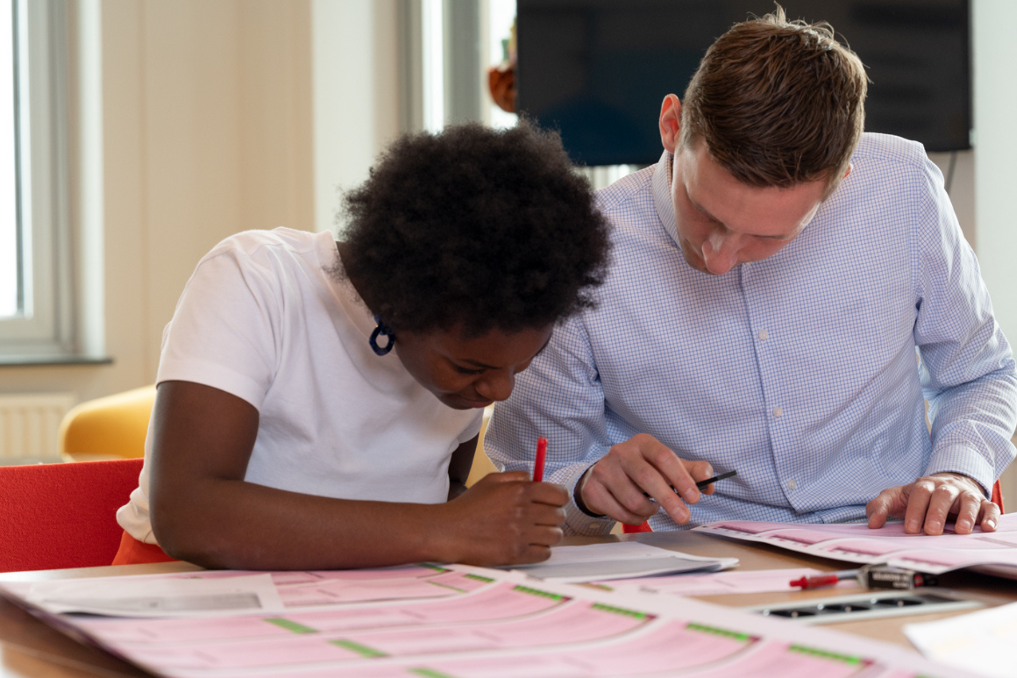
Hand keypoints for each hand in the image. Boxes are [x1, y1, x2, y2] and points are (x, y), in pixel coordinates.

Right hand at [433, 472, 566, 565]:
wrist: (449, 531)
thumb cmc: (469, 506)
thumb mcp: (491, 480)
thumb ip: (517, 476)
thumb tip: (536, 478)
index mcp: (520, 490)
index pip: (559, 495)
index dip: (558, 498)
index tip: (554, 502)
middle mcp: (523, 511)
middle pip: (559, 516)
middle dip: (553, 517)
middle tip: (543, 518)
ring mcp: (520, 534)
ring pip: (555, 536)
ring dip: (549, 534)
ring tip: (536, 533)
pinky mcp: (516, 554)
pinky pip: (545, 553)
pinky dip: (541, 550)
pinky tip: (530, 545)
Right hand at [577, 433, 715, 525]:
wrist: (604, 476)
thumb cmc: (641, 471)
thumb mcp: (665, 467)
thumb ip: (691, 472)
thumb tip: (709, 483)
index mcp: (642, 443)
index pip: (663, 456)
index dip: (681, 477)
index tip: (694, 497)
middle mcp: (621, 452)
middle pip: (647, 478)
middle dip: (669, 500)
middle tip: (683, 517)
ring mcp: (604, 470)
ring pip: (633, 500)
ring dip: (649, 511)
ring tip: (653, 508)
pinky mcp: (594, 489)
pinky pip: (620, 512)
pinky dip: (635, 518)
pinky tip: (638, 512)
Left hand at [866, 472, 998, 534]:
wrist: (948, 484)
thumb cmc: (919, 496)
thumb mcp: (897, 498)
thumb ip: (880, 507)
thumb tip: (872, 524)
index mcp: (924, 485)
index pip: (919, 494)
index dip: (915, 510)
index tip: (911, 529)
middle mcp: (946, 488)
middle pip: (943, 495)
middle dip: (937, 513)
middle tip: (932, 531)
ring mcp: (966, 495)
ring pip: (969, 500)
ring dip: (966, 515)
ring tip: (962, 531)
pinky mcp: (983, 504)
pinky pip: (990, 508)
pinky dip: (990, 517)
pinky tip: (987, 528)